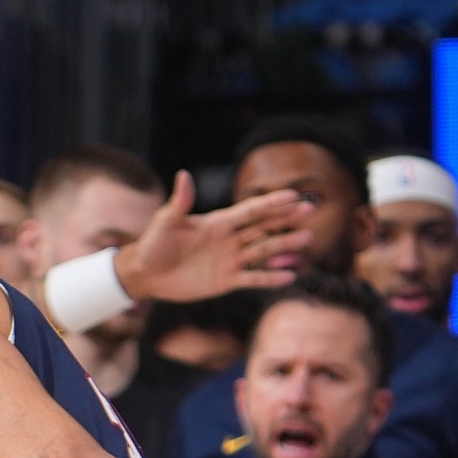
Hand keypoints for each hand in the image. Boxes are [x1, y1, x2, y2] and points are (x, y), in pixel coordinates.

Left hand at [114, 173, 312, 303]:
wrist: (146, 274)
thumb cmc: (154, 244)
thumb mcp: (166, 221)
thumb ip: (180, 202)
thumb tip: (183, 175)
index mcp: (219, 222)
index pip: (250, 210)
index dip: (270, 203)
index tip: (293, 196)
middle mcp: (230, 239)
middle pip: (263, 227)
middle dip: (286, 219)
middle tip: (310, 210)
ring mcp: (230, 260)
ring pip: (263, 250)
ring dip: (284, 245)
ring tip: (306, 239)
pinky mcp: (226, 281)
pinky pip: (252, 279)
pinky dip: (270, 278)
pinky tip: (290, 275)